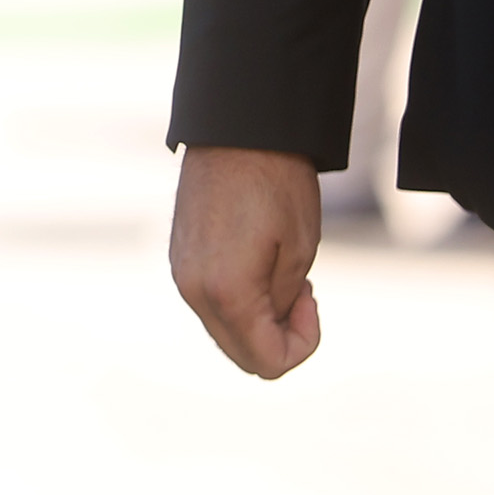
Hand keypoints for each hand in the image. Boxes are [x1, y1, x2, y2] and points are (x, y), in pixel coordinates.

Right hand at [171, 145, 323, 378]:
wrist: (237, 132)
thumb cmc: (277, 186)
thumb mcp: (299, 252)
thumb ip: (283, 304)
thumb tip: (271, 325)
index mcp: (226, 292)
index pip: (266, 362)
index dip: (303, 345)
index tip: (314, 300)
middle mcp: (193, 290)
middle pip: (240, 354)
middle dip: (279, 338)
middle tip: (303, 294)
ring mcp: (181, 274)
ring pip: (224, 329)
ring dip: (259, 319)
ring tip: (282, 275)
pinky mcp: (180, 258)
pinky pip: (210, 302)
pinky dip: (239, 300)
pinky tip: (258, 264)